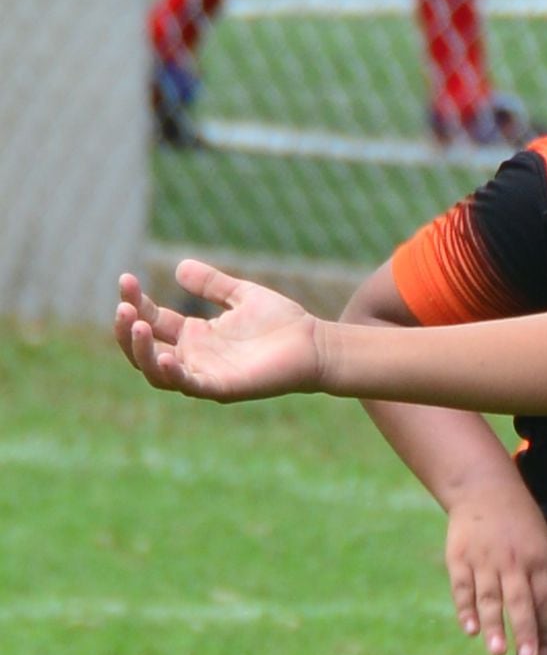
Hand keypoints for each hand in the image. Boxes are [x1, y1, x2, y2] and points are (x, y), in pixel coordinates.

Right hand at [114, 261, 323, 400]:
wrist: (317, 344)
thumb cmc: (283, 323)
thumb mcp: (242, 295)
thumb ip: (212, 284)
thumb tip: (179, 266)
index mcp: (194, 336)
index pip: (150, 320)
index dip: (134, 302)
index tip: (126, 279)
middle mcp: (194, 357)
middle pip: (143, 349)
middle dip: (126, 328)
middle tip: (121, 305)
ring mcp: (205, 374)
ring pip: (157, 372)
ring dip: (140, 351)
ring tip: (134, 324)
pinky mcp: (223, 388)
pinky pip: (190, 386)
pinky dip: (174, 374)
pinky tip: (166, 355)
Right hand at [444, 480, 546, 654]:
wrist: (484, 489)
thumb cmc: (521, 524)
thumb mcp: (546, 543)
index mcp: (538, 560)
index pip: (545, 601)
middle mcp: (513, 563)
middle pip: (521, 602)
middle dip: (526, 632)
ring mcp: (484, 561)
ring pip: (490, 599)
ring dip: (494, 627)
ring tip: (498, 653)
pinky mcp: (459, 559)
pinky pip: (463, 589)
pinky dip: (465, 609)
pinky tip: (470, 630)